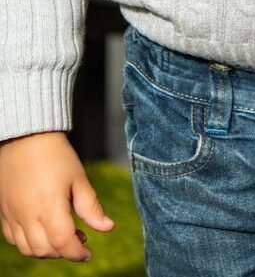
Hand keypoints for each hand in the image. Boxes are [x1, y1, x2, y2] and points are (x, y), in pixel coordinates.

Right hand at [0, 131, 114, 261]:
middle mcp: (27, 215)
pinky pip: (13, 240)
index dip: (77, 253)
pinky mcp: (4, 212)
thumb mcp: (79, 179)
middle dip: (64, 252)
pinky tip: (42, 232)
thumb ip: (91, 207)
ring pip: (27, 249)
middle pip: (44, 250)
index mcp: (49, 207)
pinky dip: (28, 244)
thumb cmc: (57, 156)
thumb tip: (108, 228)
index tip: (89, 254)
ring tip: (64, 237)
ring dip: (46, 251)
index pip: (63, 242)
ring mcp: (12, 215)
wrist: (27, 139)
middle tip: (80, 240)